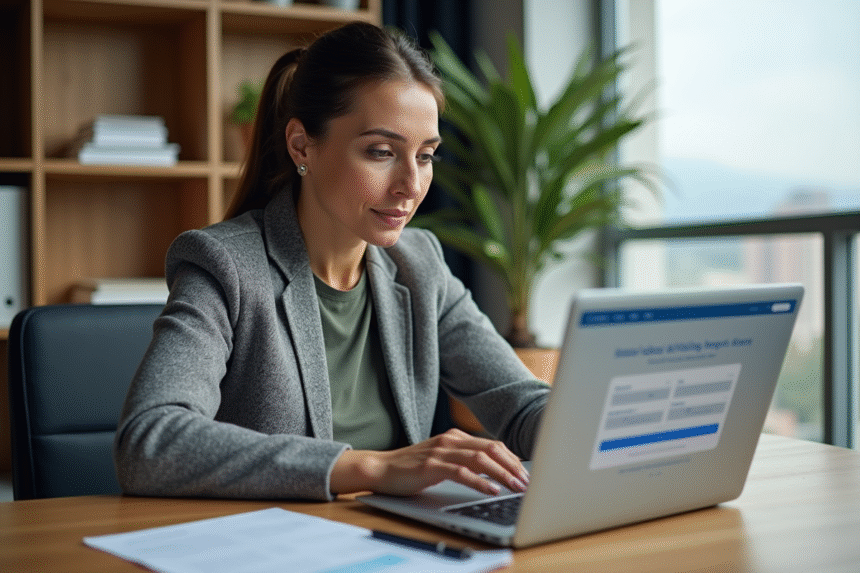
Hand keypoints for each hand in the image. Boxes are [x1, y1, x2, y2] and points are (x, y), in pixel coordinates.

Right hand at [330, 429, 529, 496]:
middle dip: (513, 466)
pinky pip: (462, 472)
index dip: (512, 459)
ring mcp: (441, 451)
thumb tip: (494, 473)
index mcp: (456, 437)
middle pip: (491, 448)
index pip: (493, 444)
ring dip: (502, 474)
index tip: (526, 474)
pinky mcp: (431, 466)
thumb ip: (464, 460)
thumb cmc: (412, 468)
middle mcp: (451, 440)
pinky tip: (492, 490)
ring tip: (516, 487)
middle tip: (527, 482)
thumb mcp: (442, 459)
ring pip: (480, 459)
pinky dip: (480, 481)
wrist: (381, 468)